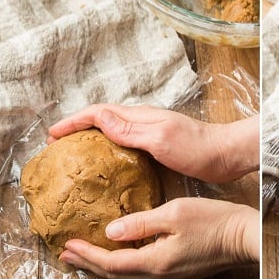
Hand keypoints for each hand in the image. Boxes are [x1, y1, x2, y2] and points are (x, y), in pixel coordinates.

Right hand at [48, 104, 258, 182]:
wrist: (226, 156)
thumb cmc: (197, 148)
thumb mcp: (160, 139)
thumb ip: (129, 130)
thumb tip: (99, 117)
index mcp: (140, 117)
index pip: (99, 113)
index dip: (73, 122)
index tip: (52, 135)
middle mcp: (142, 123)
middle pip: (102, 120)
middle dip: (77, 128)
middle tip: (57, 145)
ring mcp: (150, 135)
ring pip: (112, 132)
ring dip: (91, 139)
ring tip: (74, 154)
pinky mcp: (157, 148)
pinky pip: (125, 145)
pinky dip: (108, 150)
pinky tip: (107, 166)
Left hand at [59, 197, 258, 278]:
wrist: (245, 236)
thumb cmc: (214, 221)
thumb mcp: (175, 213)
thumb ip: (140, 222)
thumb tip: (111, 231)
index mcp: (157, 262)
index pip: (112, 263)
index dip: (88, 255)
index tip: (68, 245)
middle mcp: (161, 276)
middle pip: (117, 274)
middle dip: (90, 264)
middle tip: (67, 254)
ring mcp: (172, 278)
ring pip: (130, 276)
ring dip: (106, 265)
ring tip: (87, 255)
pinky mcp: (180, 273)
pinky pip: (144, 272)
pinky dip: (125, 264)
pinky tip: (122, 254)